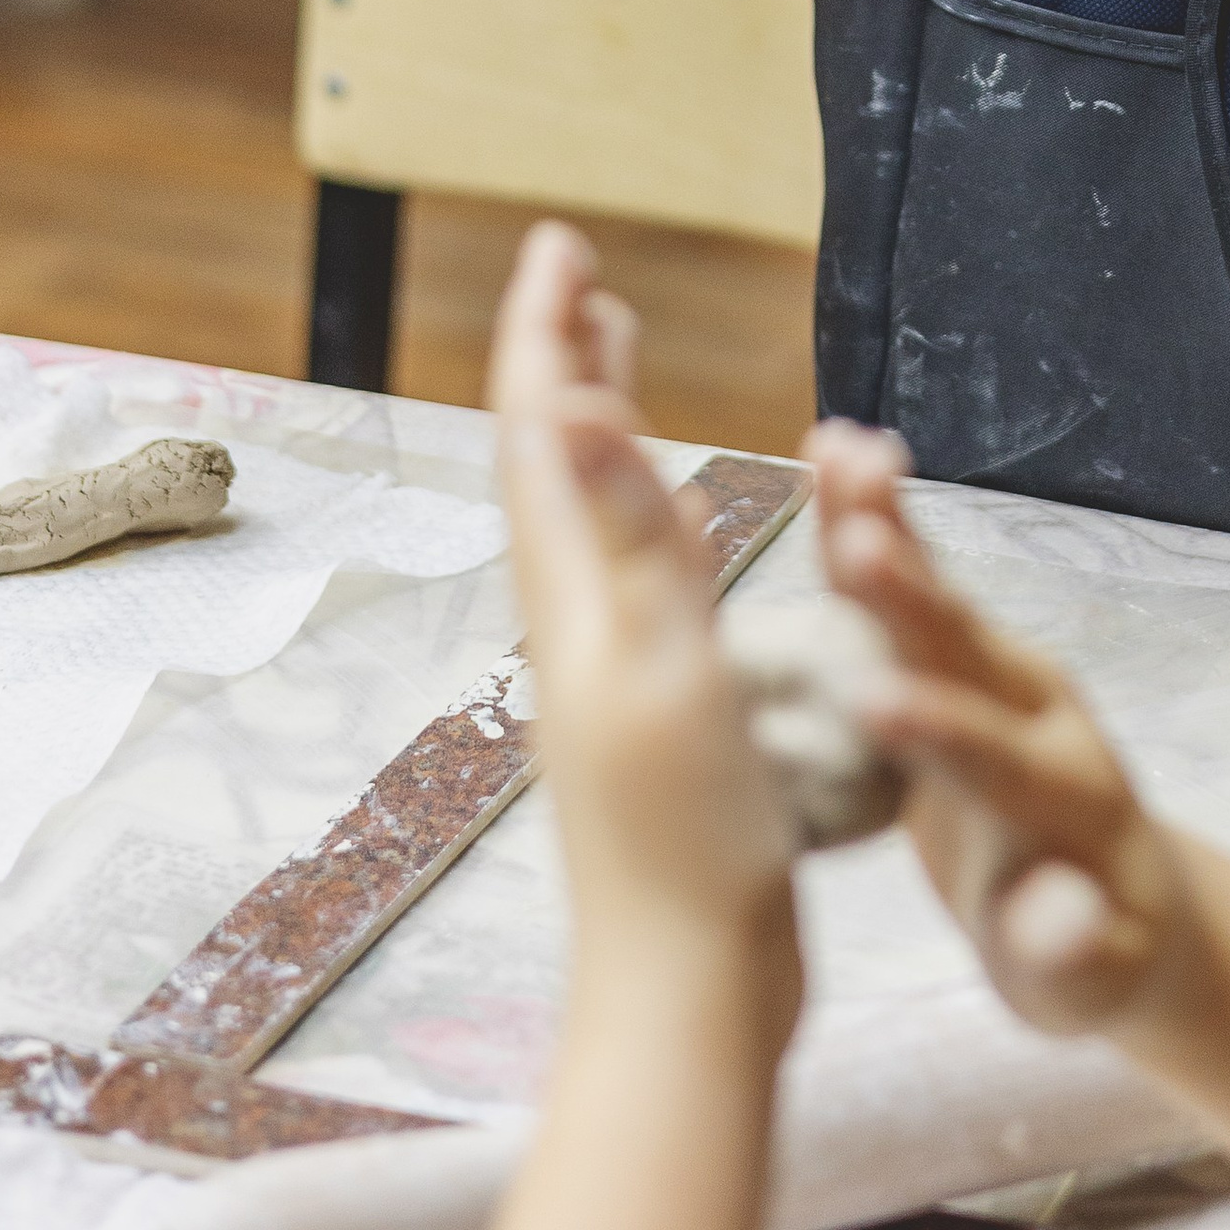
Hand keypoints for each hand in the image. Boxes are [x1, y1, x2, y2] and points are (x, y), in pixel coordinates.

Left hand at [491, 228, 798, 1003]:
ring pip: (581, 505)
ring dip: (591, 416)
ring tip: (609, 352)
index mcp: (572, 597)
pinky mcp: (646, 700)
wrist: (691, 988)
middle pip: (548, 455)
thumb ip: (626, 532)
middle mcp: (573, 617)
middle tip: (575, 269)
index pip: (538, 429)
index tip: (558, 242)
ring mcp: (605, 661)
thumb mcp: (662, 667)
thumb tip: (562, 408)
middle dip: (561, 352)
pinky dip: (638, 499)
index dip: (547, 329)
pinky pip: (627, 561)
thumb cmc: (686, 843)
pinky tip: (670, 513)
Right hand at [809, 424, 1198, 1043]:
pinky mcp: (964, 655)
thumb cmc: (1094, 958)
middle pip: (965, 648)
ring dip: (886, 523)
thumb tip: (1061, 928)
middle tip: (854, 541)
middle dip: (905, 598)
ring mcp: (1001, 672)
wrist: (1121, 899)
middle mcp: (1036, 710)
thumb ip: (1070, 950)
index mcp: (1064, 797)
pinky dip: (875, 518)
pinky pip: (915, 580)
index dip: (940, 731)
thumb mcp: (1088, 984)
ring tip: (836, 452)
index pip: (996, 760)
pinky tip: (832, 451)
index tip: (878, 701)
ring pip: (937, 593)